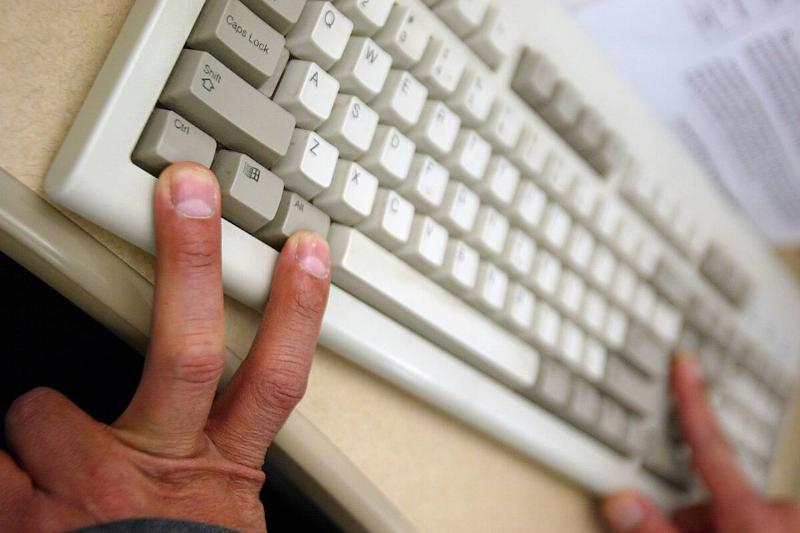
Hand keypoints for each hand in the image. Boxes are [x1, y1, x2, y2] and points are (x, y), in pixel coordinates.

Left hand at [0, 162, 330, 531]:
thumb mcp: (220, 513)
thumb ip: (218, 453)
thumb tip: (220, 406)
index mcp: (223, 471)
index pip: (275, 379)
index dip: (296, 308)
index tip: (304, 246)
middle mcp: (164, 469)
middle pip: (186, 352)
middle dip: (190, 260)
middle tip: (189, 191)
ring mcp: (90, 490)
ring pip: (42, 412)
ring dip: (36, 426)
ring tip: (49, 460)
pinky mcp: (24, 512)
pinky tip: (21, 489)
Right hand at [601, 354, 799, 532]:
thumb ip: (653, 529)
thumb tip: (620, 502)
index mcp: (751, 512)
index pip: (709, 442)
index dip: (691, 398)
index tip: (685, 362)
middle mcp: (780, 512)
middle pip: (714, 492)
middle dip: (693, 516)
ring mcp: (794, 524)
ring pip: (734, 509)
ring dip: (715, 528)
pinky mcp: (796, 530)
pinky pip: (757, 522)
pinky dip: (737, 531)